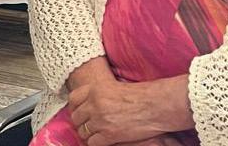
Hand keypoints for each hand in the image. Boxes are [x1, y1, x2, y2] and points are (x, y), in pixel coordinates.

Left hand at [69, 77, 190, 145]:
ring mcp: (100, 119)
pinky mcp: (109, 134)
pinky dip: (95, 143)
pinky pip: (92, 142)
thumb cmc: (139, 96)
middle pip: (76, 117)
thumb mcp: (113, 88)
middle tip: (90, 126)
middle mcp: (94, 103)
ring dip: (89, 134)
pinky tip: (103, 141)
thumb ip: (98, 95)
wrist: (154, 106)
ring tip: (97, 134)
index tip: (81, 112)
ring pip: (83, 131)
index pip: (73, 99)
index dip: (76, 107)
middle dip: (82, 123)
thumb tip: (88, 104)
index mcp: (94, 89)